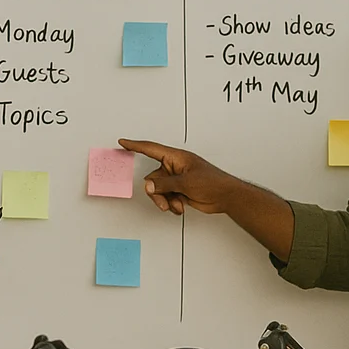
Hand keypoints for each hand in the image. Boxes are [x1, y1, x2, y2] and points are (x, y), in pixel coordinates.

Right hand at [117, 138, 237, 214]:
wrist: (226, 197)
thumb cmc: (213, 182)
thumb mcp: (185, 183)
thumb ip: (165, 184)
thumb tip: (149, 186)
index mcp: (176, 157)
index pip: (151, 149)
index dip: (135, 145)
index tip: (123, 142)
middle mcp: (175, 167)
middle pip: (154, 178)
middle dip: (157, 192)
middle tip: (163, 200)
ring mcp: (178, 179)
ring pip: (159, 190)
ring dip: (165, 200)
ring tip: (175, 205)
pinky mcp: (180, 190)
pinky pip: (167, 197)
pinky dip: (172, 204)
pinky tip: (181, 206)